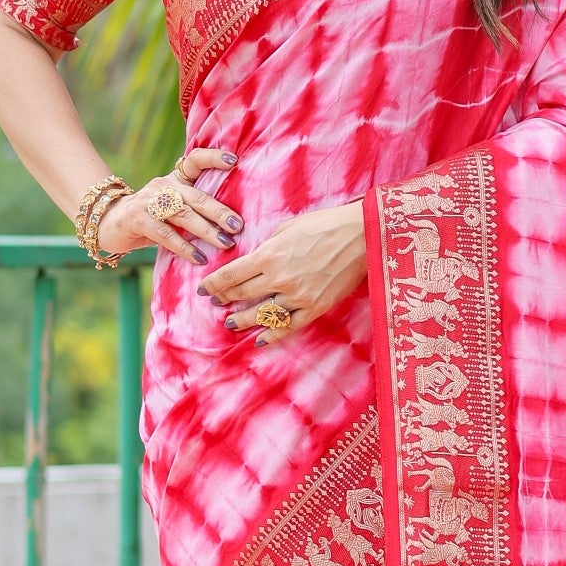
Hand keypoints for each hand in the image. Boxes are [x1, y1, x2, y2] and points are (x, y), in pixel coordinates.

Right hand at [95, 147, 242, 264]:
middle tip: (238, 225)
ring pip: (183, 215)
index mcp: (175, 180)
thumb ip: (194, 211)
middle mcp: (163, 185)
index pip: (195, 161)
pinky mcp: (137, 219)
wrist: (108, 224)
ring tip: (225, 243)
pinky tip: (199, 258)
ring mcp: (148, 201)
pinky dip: (183, 247)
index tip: (235, 160)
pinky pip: (165, 234)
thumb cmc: (150, 219)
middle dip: (219, 211)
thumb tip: (232, 227)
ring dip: (206, 230)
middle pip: (196, 196)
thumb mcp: (172, 209)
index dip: (213, 158)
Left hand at [198, 201, 368, 342]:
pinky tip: (260, 340)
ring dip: (243, 320)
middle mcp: (279, 279)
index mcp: (269, 255)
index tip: (204, 289)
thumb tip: (254, 259)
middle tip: (216, 303)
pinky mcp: (315, 308)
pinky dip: (272, 335)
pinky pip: (288, 327)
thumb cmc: (325, 225)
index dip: (214, 284)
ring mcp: (298, 297)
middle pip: (243, 295)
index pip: (232, 275)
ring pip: (262, 315)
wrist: (361, 236)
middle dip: (226, 299)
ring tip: (231, 323)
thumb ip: (268, 246)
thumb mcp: (288, 227)